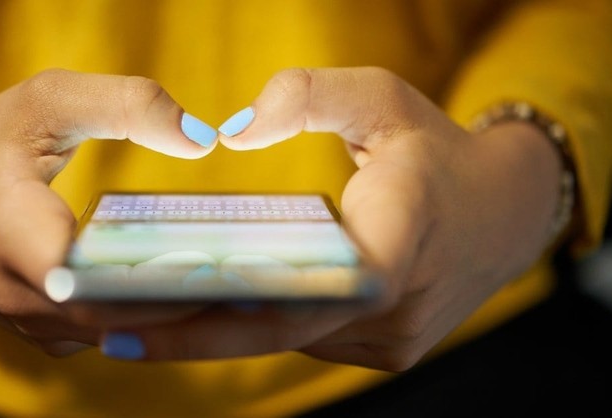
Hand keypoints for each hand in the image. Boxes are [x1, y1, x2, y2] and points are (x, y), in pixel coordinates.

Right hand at [0, 69, 217, 355]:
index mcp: (11, 231)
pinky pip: (109, 334)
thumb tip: (202, 138)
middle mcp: (20, 294)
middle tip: (263, 282)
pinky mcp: (45, 331)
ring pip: (119, 333)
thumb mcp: (48, 101)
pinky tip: (200, 294)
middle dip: (190, 303)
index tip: (220, 268)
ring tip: (245, 291)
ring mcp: (32, 322)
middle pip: (119, 315)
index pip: (89, 278)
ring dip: (178, 316)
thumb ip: (126, 104)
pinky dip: (153, 319)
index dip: (156, 280)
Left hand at [96, 67, 562, 370]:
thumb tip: (232, 130)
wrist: (505, 214)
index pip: (306, 290)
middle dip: (191, 334)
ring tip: (137, 321)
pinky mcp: (384, 351)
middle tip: (107, 330)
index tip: (144, 317)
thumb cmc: (435, 151)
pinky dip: (255, 328)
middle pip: (277, 330)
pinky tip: (203, 312)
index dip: (221, 312)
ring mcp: (391, 340)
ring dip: (218, 333)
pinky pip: (306, 339)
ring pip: (288, 341)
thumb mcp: (382, 98)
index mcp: (399, 238)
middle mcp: (394, 308)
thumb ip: (309, 95)